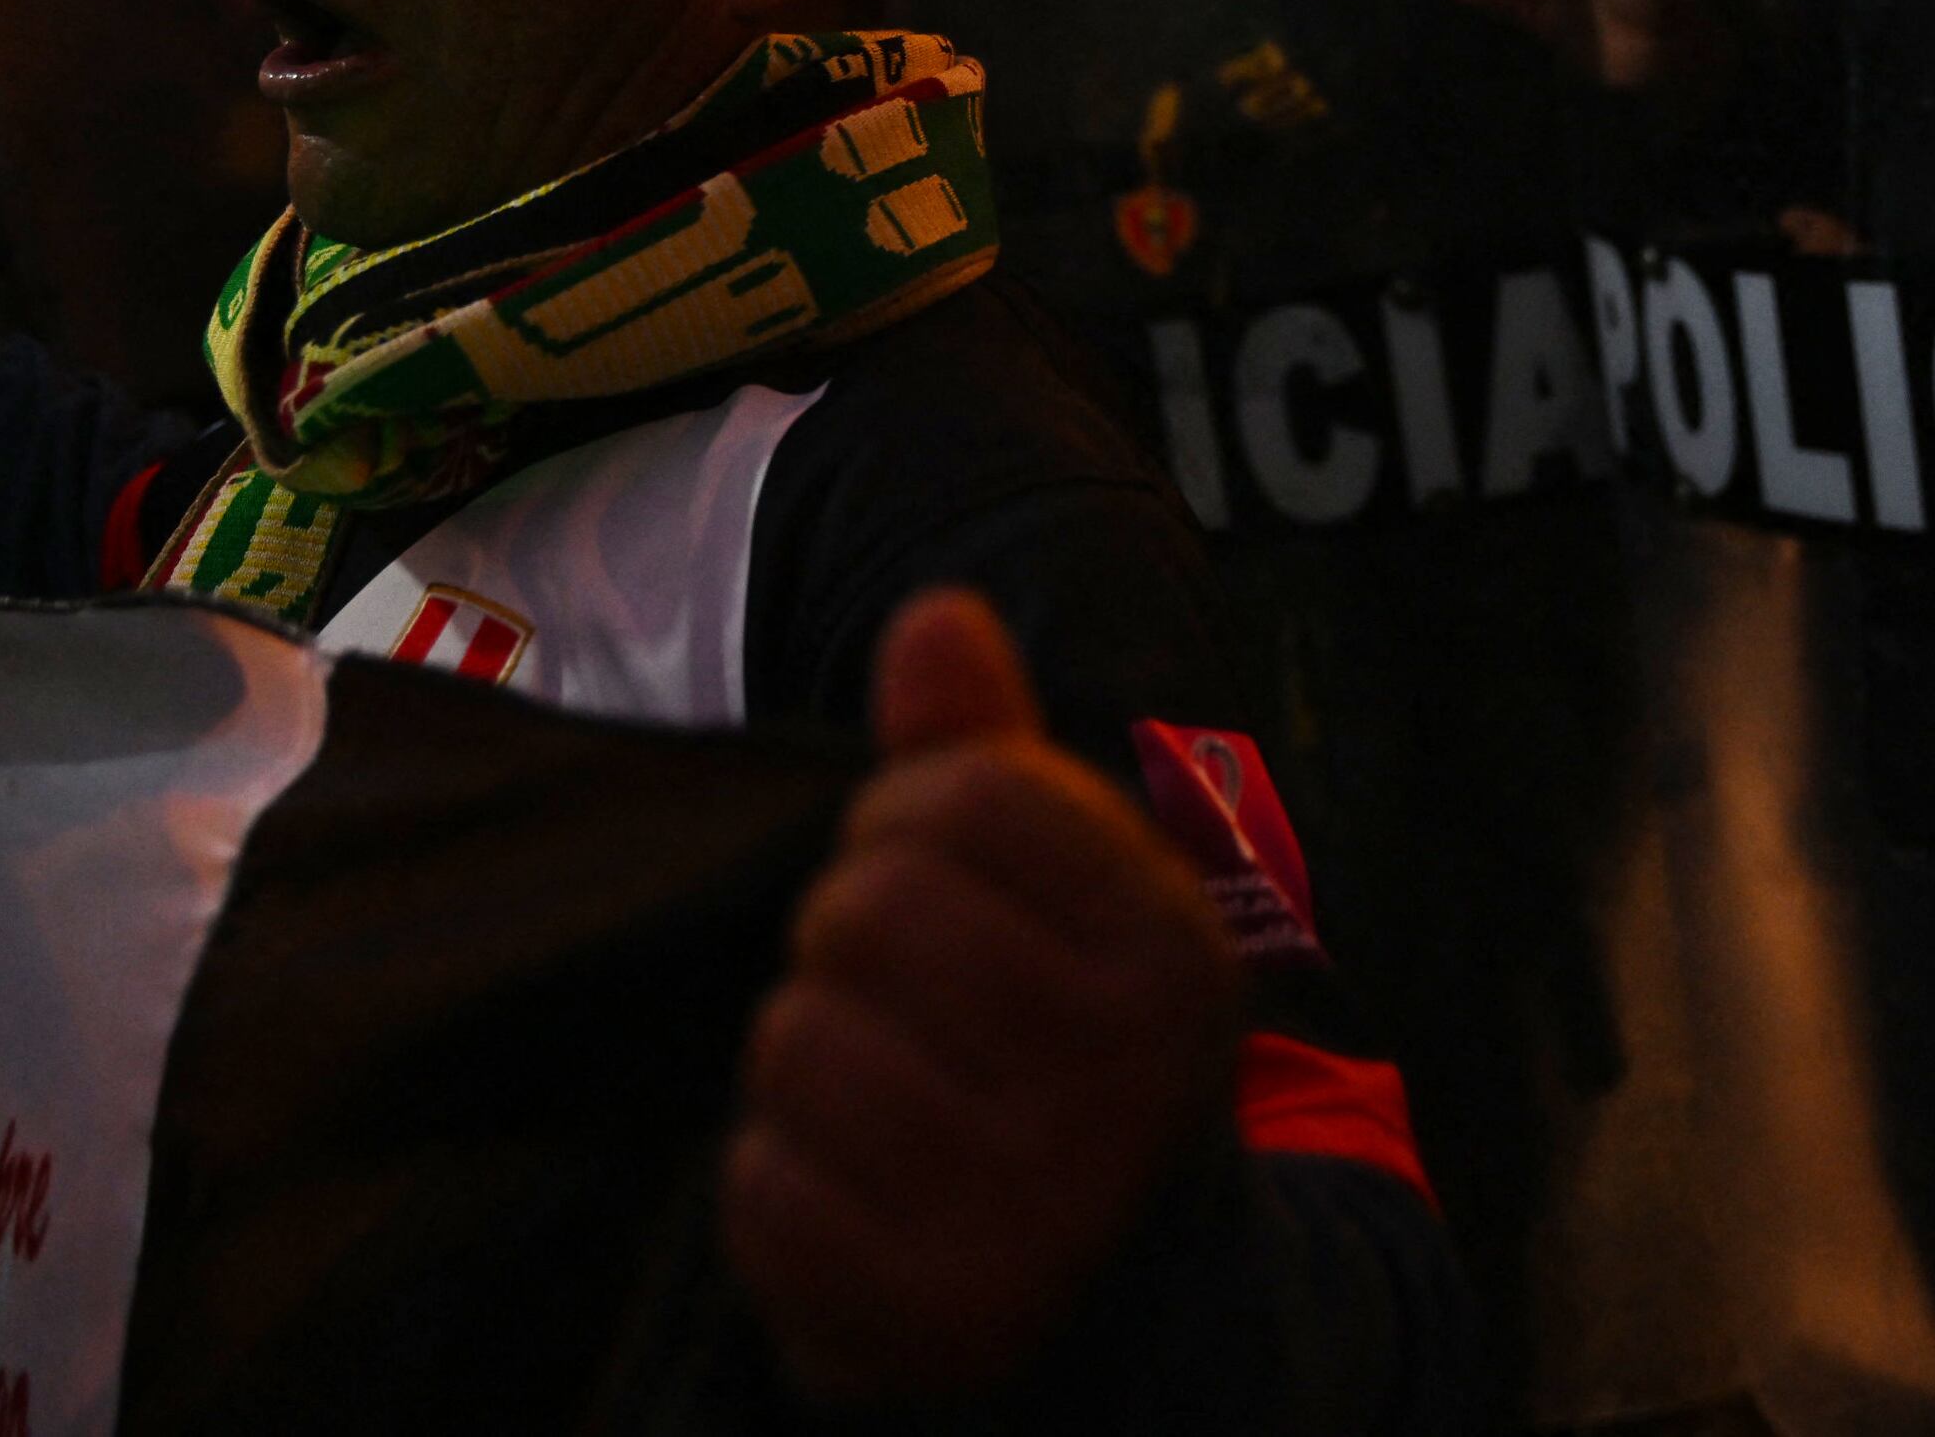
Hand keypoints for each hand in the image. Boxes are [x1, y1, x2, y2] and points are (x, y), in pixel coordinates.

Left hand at [724, 589, 1241, 1405]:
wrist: (1130, 1318)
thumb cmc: (1065, 1061)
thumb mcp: (1070, 904)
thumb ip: (991, 760)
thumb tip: (931, 615)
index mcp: (1171, 954)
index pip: (970, 790)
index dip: (907, 816)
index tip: (932, 881)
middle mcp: (1121, 1080)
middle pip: (866, 907)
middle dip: (842, 942)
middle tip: (890, 1000)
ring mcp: (1032, 1211)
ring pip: (797, 1043)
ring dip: (801, 1067)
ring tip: (873, 1102)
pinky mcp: (932, 1320)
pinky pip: (763, 1192)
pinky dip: (778, 1190)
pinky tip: (850, 1199)